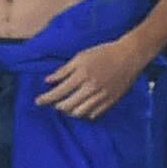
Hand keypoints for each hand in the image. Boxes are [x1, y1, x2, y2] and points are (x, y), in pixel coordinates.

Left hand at [38, 28, 159, 119]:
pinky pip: (93, 114)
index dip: (46, 98)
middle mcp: (90, 89)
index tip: (37, 101)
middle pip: (67, 106)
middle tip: (52, 103)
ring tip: (65, 106)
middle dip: (56, 106)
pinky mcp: (110, 102)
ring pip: (80, 113)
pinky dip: (84, 113)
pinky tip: (80, 107)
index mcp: (81, 75)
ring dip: (69, 111)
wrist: (128, 56)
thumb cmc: (103, 53)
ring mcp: (101, 97)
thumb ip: (63, 70)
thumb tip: (48, 80)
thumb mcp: (80, 57)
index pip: (58, 92)